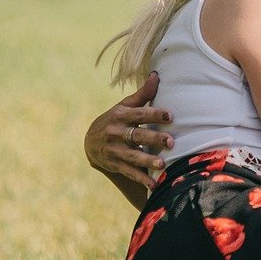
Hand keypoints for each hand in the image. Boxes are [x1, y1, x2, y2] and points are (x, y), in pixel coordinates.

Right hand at [84, 72, 172, 190]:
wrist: (89, 142)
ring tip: (162, 165)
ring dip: (147, 161)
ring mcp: (114, 150)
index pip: (139, 113)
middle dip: (154, 138)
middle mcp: (115, 132)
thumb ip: (142, 94)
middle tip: (171, 142)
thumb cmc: (115, 120)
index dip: (154, 114)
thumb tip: (156, 75)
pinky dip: (141, 178)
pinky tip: (154, 184)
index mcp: (120, 115)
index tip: (170, 116)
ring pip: (132, 156)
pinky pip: (129, 172)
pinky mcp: (114, 164)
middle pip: (136, 135)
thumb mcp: (124, 106)